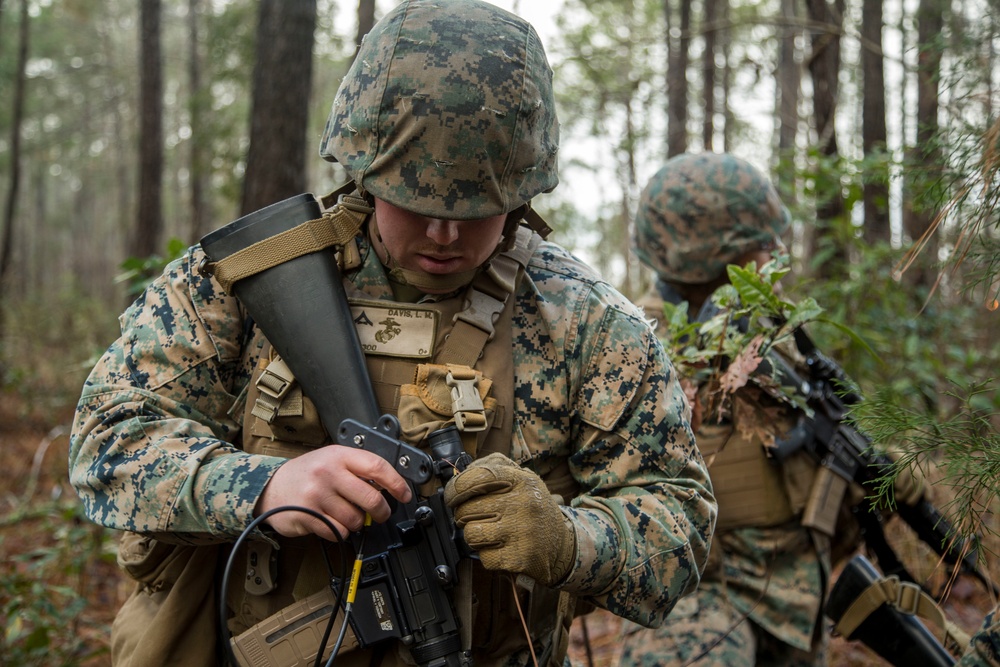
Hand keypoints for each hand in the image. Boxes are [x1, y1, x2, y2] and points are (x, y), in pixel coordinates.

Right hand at [256, 445, 411, 540]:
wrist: (271, 486)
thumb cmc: (307, 473)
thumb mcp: (332, 459)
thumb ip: (357, 468)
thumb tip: (390, 485)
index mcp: (339, 456)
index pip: (377, 467)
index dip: (397, 483)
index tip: (405, 494)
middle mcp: (328, 473)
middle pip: (371, 498)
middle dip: (382, 511)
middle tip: (381, 514)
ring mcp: (318, 495)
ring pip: (356, 519)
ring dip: (357, 522)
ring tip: (346, 514)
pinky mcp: (309, 516)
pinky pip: (338, 532)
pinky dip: (340, 531)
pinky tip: (331, 521)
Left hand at [443, 453, 575, 585]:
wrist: (561, 543)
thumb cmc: (531, 507)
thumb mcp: (520, 477)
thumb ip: (490, 466)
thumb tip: (460, 473)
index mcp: (521, 480)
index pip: (475, 477)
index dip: (455, 488)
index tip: (451, 497)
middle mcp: (522, 503)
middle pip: (465, 509)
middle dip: (464, 515)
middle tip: (478, 518)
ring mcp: (521, 531)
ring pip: (470, 534)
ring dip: (474, 536)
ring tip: (490, 532)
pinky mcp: (520, 558)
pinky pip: (483, 557)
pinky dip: (488, 555)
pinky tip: (502, 548)